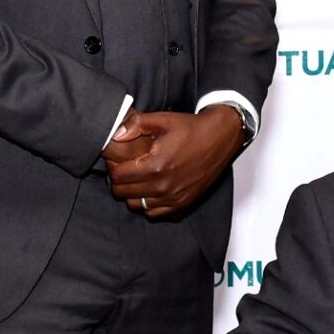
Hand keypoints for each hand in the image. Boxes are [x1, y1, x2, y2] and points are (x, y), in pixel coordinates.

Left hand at [103, 109, 243, 216]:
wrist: (221, 138)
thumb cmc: (193, 128)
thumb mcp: (163, 120)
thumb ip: (136, 124)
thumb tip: (116, 134)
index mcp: (156, 166)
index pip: (118, 176)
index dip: (113, 167)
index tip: (117, 161)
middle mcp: (164, 186)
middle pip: (124, 193)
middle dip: (120, 181)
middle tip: (125, 169)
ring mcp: (175, 198)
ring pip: (137, 206)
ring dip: (133, 194)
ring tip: (138, 179)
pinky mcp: (184, 204)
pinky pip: (156, 214)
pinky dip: (150, 205)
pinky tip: (153, 191)